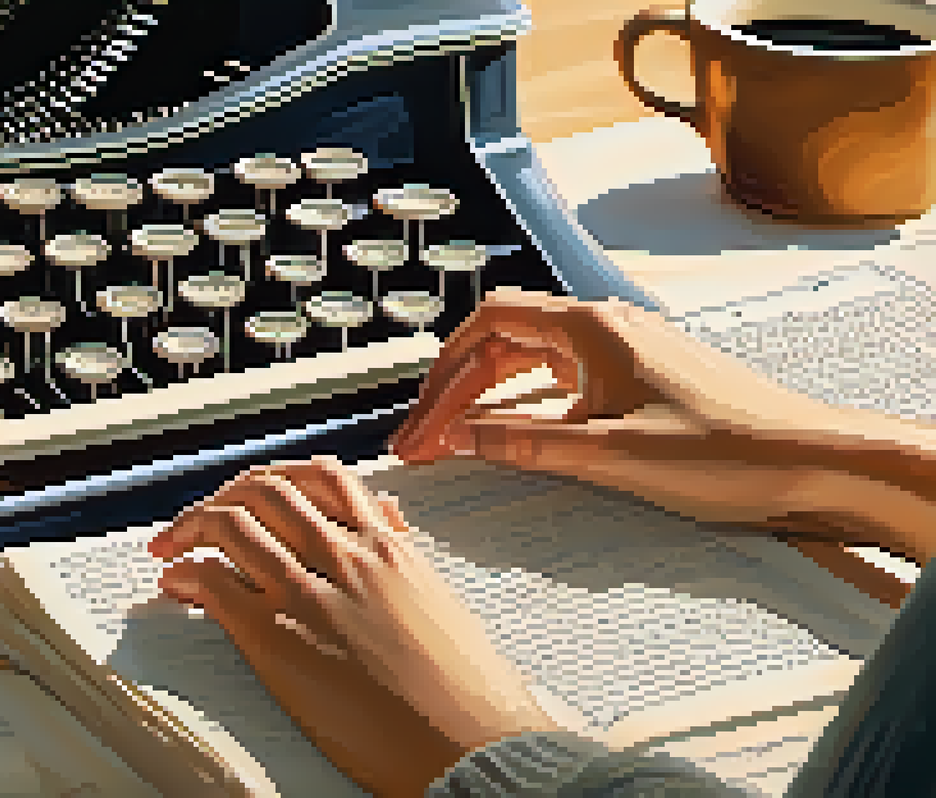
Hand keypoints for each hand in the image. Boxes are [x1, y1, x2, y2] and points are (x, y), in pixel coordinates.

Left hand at [148, 456, 557, 796]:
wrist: (472, 745)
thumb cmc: (470, 692)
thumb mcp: (442, 602)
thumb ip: (406, 557)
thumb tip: (387, 518)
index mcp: (389, 549)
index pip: (323, 477)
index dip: (276, 479)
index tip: (255, 493)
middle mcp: (347, 558)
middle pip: (267, 490)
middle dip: (224, 494)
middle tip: (202, 516)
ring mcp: (310, 594)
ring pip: (232, 525)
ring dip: (191, 526)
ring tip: (171, 543)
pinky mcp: (278, 639)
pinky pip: (214, 584)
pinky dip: (186, 574)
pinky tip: (177, 583)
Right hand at [389, 288, 935, 562]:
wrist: (812, 460)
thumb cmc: (725, 450)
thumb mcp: (610, 453)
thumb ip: (526, 444)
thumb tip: (458, 439)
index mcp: (591, 328)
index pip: (490, 323)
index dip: (443, 369)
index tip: (420, 418)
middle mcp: (604, 329)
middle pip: (503, 344)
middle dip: (455, 392)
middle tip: (421, 443)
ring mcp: (623, 353)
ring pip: (531, 364)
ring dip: (486, 401)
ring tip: (451, 444)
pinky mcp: (640, 381)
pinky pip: (562, 383)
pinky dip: (525, 408)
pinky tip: (513, 440)